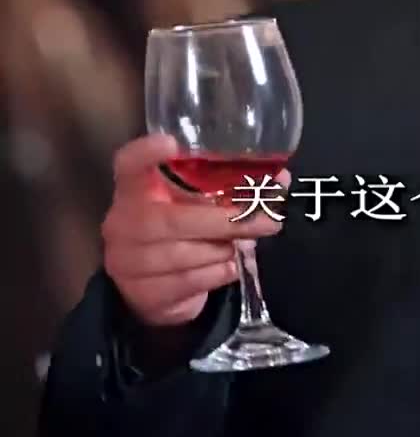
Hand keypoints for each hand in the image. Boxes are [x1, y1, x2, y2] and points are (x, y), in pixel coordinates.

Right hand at [102, 135, 288, 327]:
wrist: (150, 290)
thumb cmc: (179, 232)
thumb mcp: (192, 205)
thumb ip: (226, 189)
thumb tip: (281, 179)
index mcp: (133, 190)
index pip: (128, 164)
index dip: (146, 153)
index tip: (172, 143)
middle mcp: (122, 223)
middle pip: (173, 219)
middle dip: (226, 222)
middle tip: (266, 221)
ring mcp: (126, 262)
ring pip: (185, 254)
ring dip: (224, 250)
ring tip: (241, 244)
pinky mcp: (143, 294)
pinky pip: (190, 281)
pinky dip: (218, 272)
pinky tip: (228, 265)